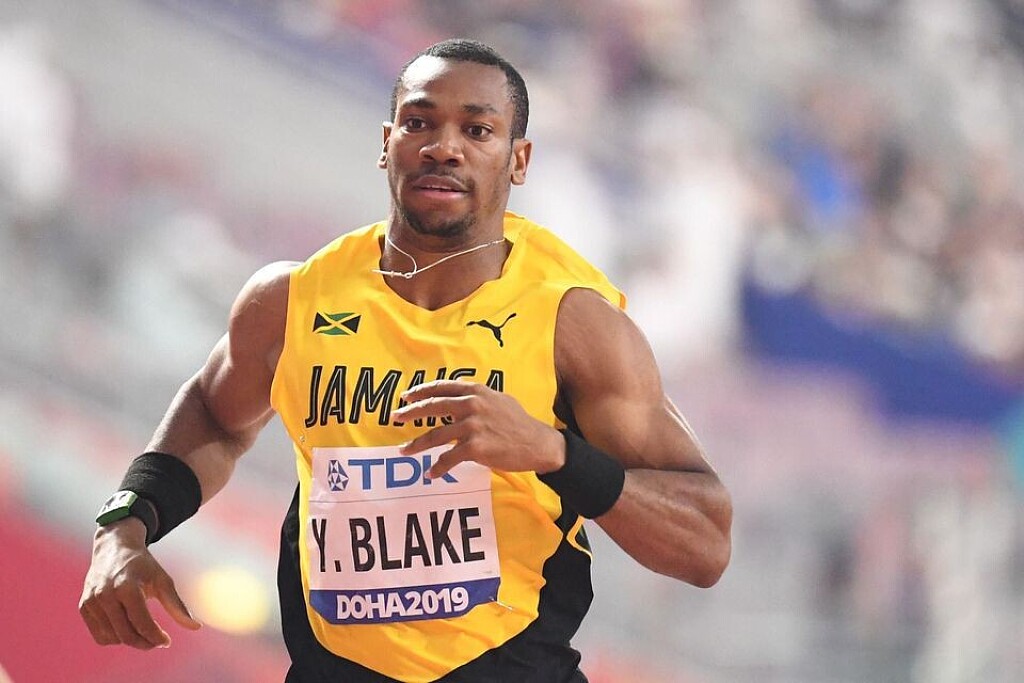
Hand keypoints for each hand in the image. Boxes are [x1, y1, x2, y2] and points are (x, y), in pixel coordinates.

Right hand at [79, 518, 200, 648]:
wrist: (114, 548)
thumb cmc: (142, 565)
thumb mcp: (162, 580)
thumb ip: (177, 606)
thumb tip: (196, 627)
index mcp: (126, 586)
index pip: (141, 623)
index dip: (156, 637)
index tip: (167, 641)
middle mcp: (105, 595)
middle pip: (126, 634)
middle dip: (145, 643)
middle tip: (158, 641)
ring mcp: (91, 602)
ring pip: (113, 638)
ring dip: (131, 640)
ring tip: (144, 631)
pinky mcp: (84, 607)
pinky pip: (100, 636)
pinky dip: (116, 637)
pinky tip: (127, 628)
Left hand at [395, 380, 565, 477]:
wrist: (538, 443)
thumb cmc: (519, 423)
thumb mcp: (499, 400)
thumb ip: (477, 397)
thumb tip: (459, 398)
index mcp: (476, 391)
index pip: (441, 388)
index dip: (420, 391)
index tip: (405, 397)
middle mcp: (472, 405)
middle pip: (432, 407)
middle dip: (410, 412)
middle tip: (395, 417)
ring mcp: (473, 426)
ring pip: (435, 435)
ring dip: (416, 444)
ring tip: (404, 450)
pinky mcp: (476, 448)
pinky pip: (449, 458)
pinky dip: (438, 467)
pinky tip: (431, 473)